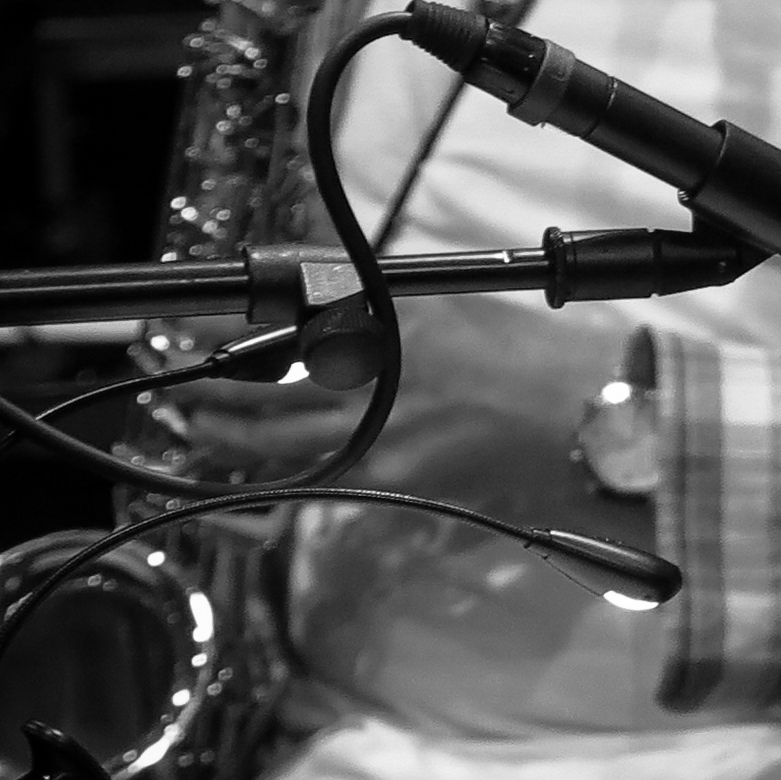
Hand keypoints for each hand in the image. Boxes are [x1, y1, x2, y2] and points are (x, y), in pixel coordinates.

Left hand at [167, 292, 648, 547]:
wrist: (606, 424)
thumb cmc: (551, 364)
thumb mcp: (467, 307)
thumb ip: (396, 306)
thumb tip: (332, 300)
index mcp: (405, 311)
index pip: (298, 303)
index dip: (237, 314)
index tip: (195, 314)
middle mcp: (387, 365)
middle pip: (273, 372)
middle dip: (214, 375)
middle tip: (174, 373)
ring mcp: (390, 426)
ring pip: (281, 434)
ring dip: (228, 430)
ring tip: (196, 423)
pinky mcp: (402, 478)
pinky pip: (322, 480)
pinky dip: (280, 479)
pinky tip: (251, 477)